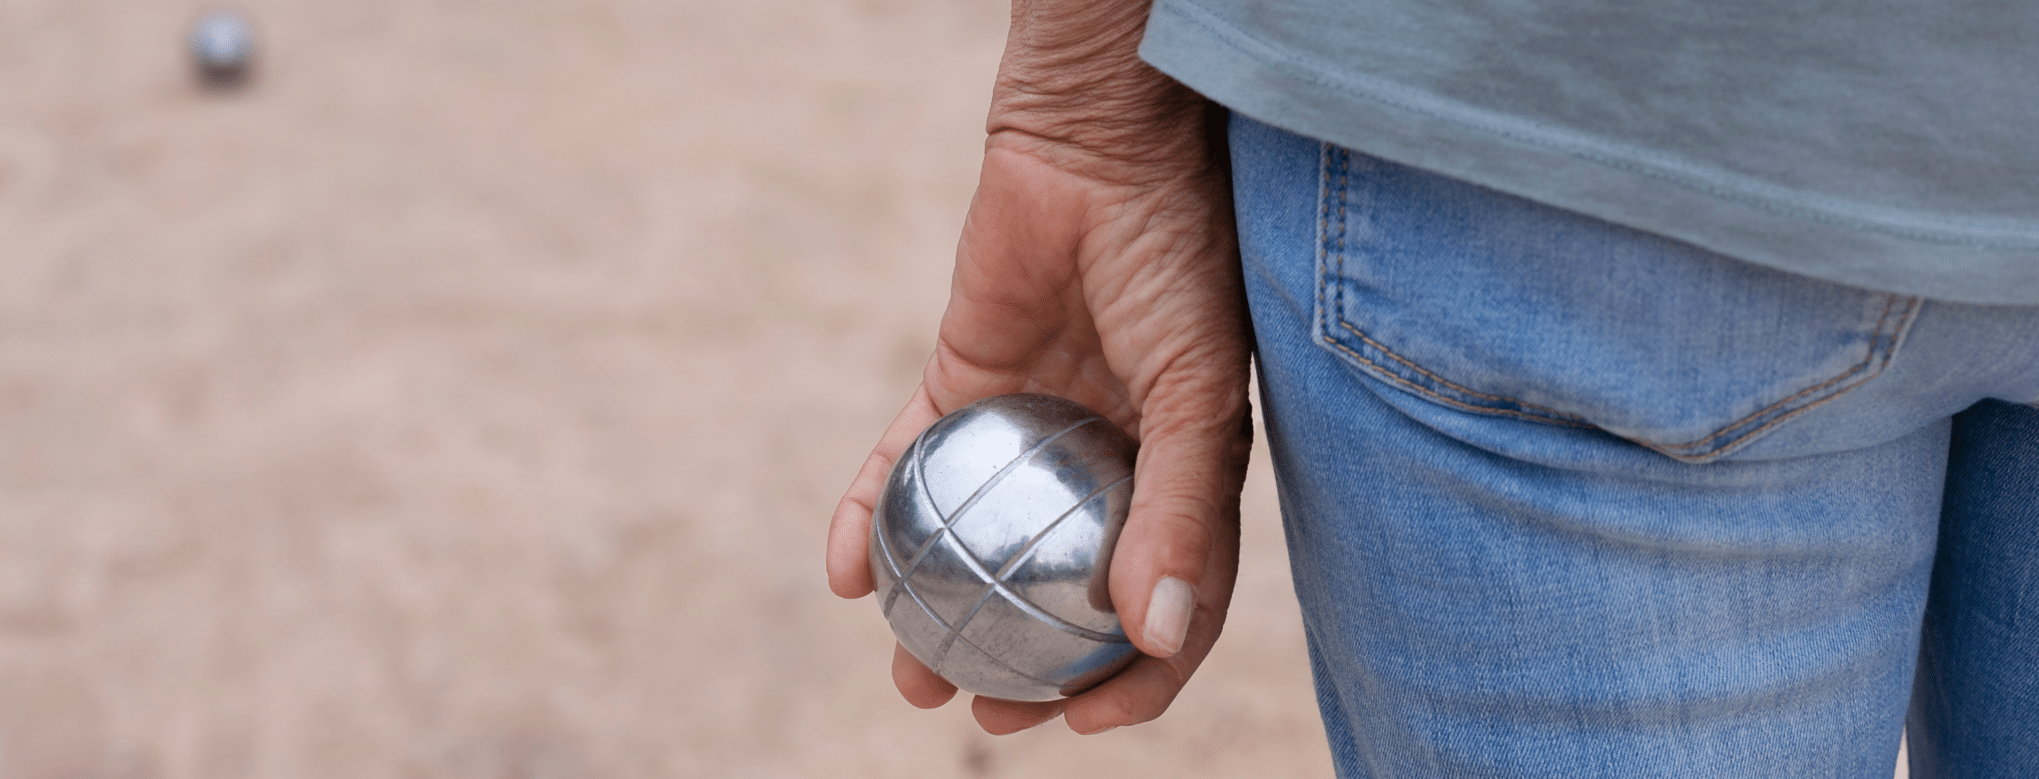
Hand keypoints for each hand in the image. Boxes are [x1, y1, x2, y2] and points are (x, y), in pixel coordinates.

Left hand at [825, 0, 1252, 735]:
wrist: (1101, 146)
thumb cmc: (1178, 260)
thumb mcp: (1197, 391)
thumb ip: (1183, 511)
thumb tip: (1155, 638)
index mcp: (1182, 477)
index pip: (1165, 606)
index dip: (1132, 681)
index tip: (1079, 722)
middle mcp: (1105, 465)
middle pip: (1057, 593)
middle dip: (1022, 670)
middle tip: (979, 713)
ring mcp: (1027, 428)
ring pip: (974, 543)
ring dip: (938, 614)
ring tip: (905, 671)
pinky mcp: (959, 381)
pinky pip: (905, 463)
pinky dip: (868, 516)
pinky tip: (841, 572)